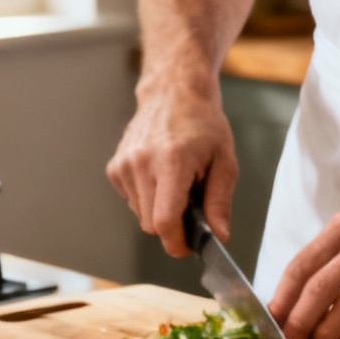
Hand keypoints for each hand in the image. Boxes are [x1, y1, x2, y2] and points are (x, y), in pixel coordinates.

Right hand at [106, 77, 238, 256]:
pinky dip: (147, 197)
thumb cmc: (202, 124)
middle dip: (173, 226)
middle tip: (191, 205)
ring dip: (159, 209)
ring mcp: (124, 165)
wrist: (173, 93)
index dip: (177, 242)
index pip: (164, 221)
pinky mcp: (115, 167)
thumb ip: (219, 202)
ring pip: (140, 215)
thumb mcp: (224, 162)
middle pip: (151, 225)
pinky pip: (132, 201)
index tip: (189, 245)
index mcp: (171, 162)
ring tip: (175, 183)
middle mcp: (142, 163)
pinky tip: (159, 176)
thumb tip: (218, 236)